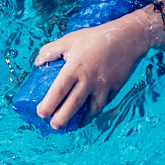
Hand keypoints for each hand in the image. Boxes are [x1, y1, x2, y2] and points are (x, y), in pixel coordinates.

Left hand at [32, 10, 158, 129]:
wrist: (127, 38)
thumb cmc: (94, 38)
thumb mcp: (69, 40)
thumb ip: (51, 50)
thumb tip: (37, 63)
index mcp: (75, 68)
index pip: (59, 91)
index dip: (48, 105)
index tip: (41, 113)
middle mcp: (88, 80)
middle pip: (73, 105)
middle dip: (61, 119)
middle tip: (54, 125)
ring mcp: (103, 86)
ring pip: (91, 110)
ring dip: (81, 120)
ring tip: (72, 124)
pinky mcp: (114, 89)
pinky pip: (103, 103)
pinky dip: (95, 111)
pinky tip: (88, 113)